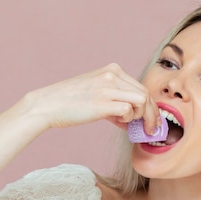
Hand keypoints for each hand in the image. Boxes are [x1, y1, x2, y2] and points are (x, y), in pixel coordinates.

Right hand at [23, 63, 160, 132]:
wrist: (48, 105)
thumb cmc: (70, 102)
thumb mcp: (96, 93)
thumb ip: (115, 102)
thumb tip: (132, 119)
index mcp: (112, 70)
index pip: (141, 87)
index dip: (150, 106)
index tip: (151, 120)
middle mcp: (112, 75)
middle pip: (146, 94)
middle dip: (152, 114)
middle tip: (152, 129)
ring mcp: (107, 88)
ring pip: (142, 101)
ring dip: (142, 117)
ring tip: (131, 125)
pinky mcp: (102, 103)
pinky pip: (128, 110)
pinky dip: (128, 119)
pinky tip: (119, 123)